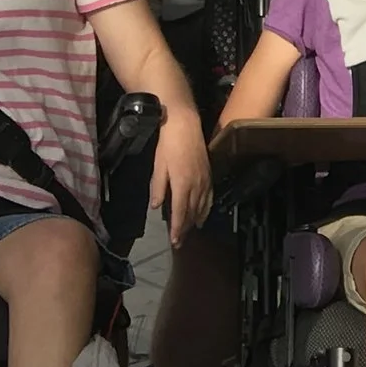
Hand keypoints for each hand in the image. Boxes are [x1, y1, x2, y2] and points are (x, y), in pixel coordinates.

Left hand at [150, 113, 212, 246]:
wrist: (185, 124)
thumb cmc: (168, 144)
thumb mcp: (158, 166)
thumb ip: (158, 187)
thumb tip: (156, 206)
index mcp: (182, 184)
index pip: (180, 212)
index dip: (178, 228)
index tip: (175, 241)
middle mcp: (196, 185)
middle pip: (192, 212)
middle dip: (186, 228)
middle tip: (180, 242)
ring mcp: (204, 179)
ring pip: (202, 206)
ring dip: (196, 220)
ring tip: (192, 231)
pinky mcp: (209, 173)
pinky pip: (209, 196)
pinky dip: (206, 207)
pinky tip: (204, 213)